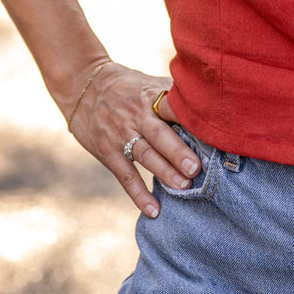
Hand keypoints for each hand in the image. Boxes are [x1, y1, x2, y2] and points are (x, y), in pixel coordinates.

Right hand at [65, 60, 198, 216]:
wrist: (84, 86)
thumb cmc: (126, 86)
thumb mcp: (148, 83)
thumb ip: (172, 94)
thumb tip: (208, 101)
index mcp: (150, 96)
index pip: (172, 106)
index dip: (189, 118)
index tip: (209, 130)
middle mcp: (136, 115)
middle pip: (159, 134)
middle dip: (178, 152)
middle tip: (196, 168)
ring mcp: (121, 134)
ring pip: (145, 155)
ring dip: (165, 172)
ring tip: (184, 187)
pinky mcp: (108, 152)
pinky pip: (126, 176)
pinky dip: (139, 194)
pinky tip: (154, 210)